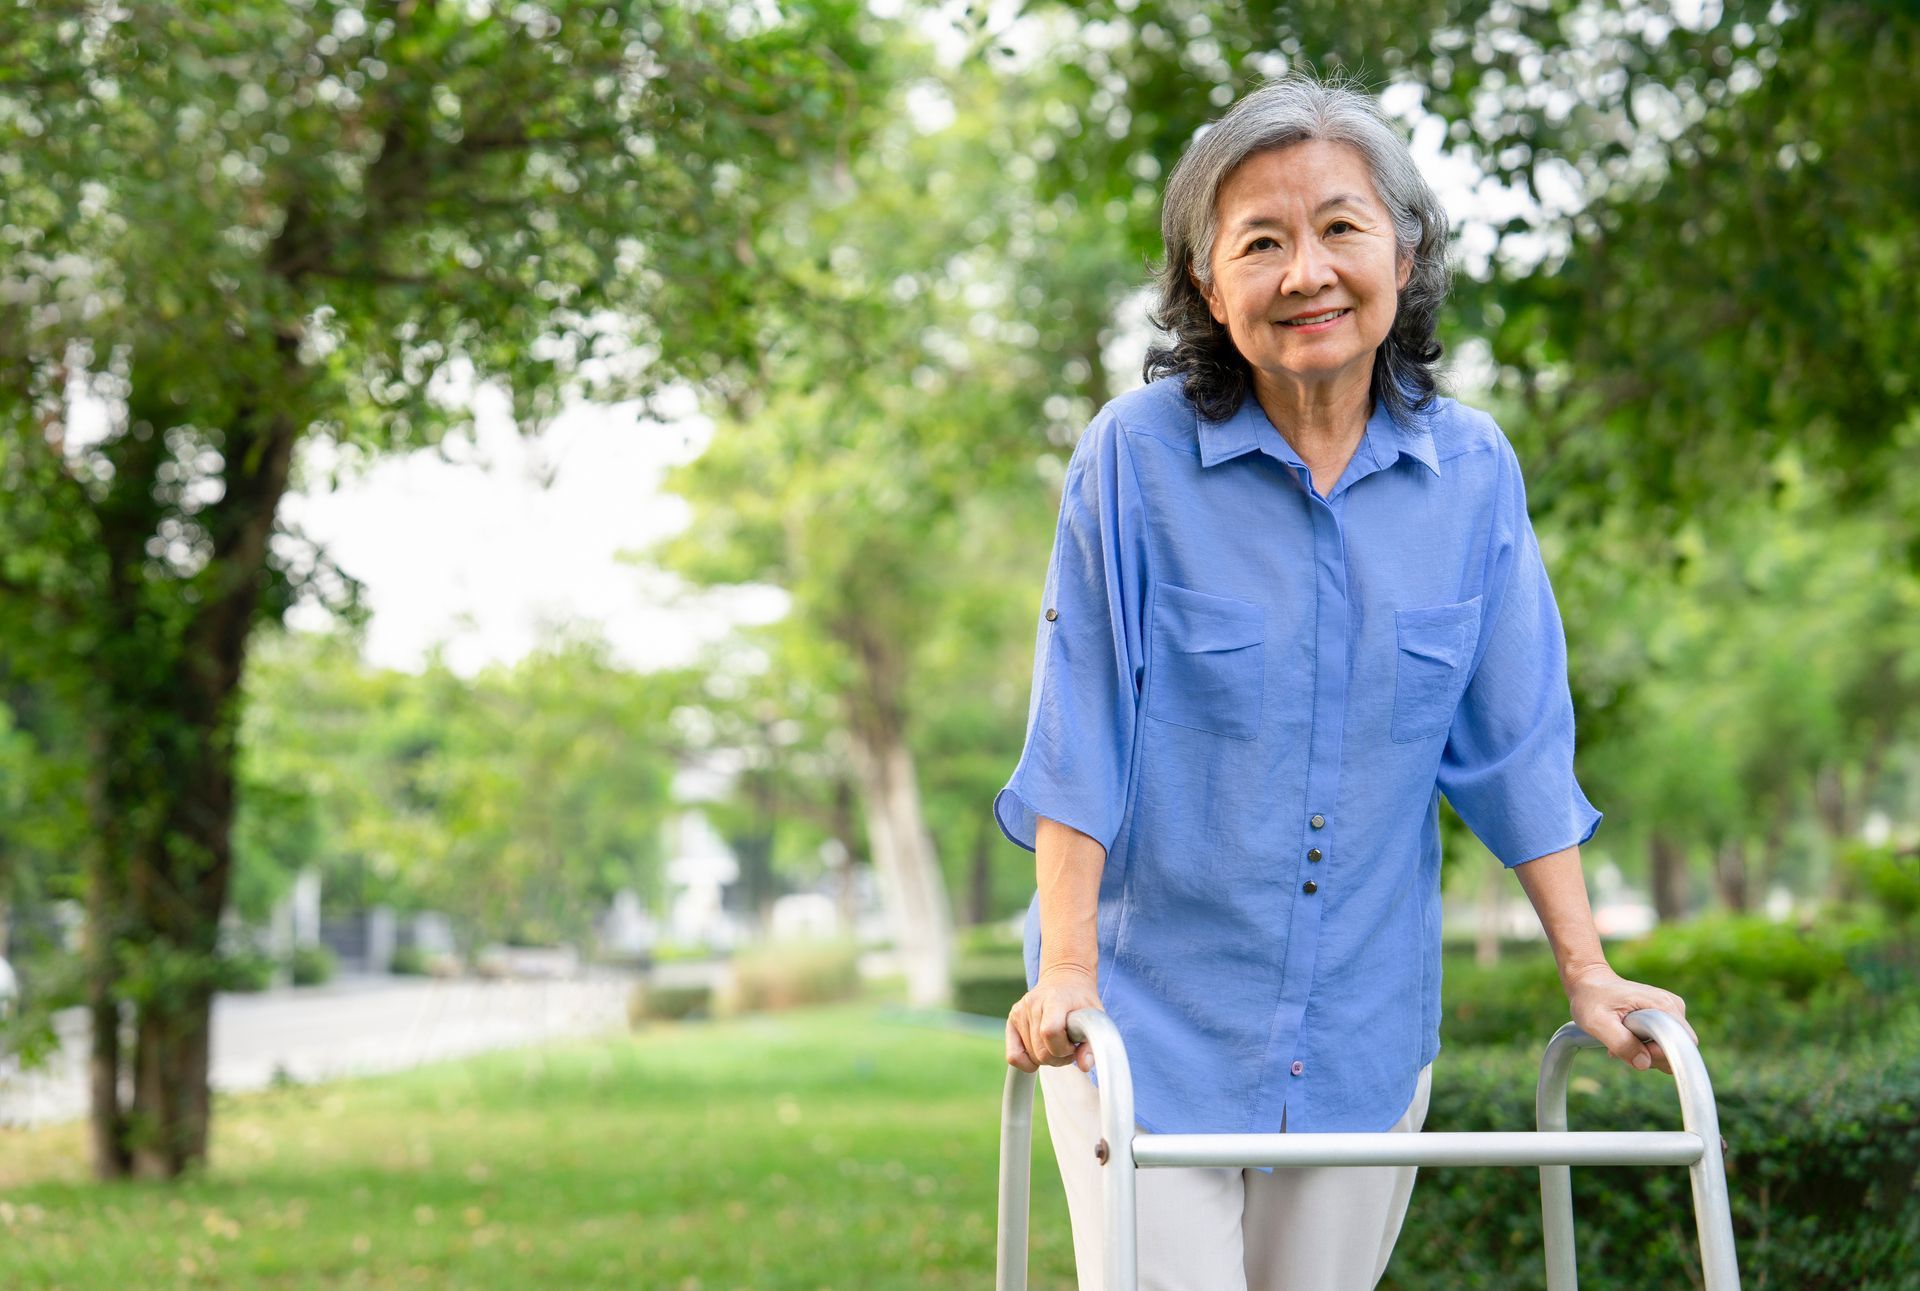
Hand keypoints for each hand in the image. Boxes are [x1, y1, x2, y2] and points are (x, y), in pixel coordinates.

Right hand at [1006, 965, 1101, 1073]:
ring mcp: (1020, 1011)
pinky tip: (1040, 1054)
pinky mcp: (1012, 1019)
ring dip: (1047, 1058)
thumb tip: (1085, 1065)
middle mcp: (1033, 1003)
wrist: (1064, 979)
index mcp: (1054, 999)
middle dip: (1058, 1057)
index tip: (1074, 1045)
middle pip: (1040, 1050)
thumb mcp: (1094, 1017)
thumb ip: (1092, 1043)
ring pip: (1030, 1056)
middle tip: (1069, 1048)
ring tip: (1057, 1044)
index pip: (1050, 1032)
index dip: (1064, 1048)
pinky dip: (1027, 1062)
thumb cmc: (1081, 1001)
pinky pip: (1013, 1055)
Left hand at [1566, 965, 1696, 1074]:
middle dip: (1650, 1056)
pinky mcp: (1663, 1017)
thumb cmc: (1591, 997)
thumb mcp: (1598, 1022)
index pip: (1682, 1044)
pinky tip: (1623, 1038)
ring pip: (1668, 1047)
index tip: (1635, 1051)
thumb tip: (1645, 1064)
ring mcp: (1669, 1011)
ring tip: (1619, 1039)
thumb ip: (1621, 1043)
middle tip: (1622, 1046)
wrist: (1588, 981)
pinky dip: (1643, 1046)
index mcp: (1663, 1005)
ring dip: (1644, 1051)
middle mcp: (1673, 1007)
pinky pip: (1661, 1042)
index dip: (1660, 1055)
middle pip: (1677, 1048)